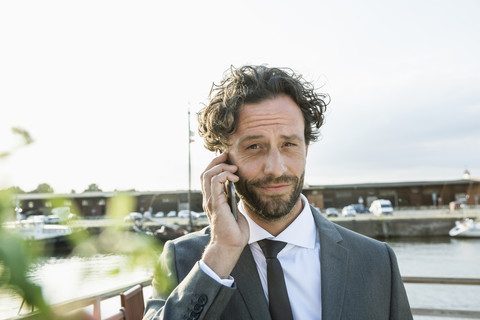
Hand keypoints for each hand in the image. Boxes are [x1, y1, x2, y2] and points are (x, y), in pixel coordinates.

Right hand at [200, 152, 249, 277]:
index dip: (215, 166)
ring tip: (234, 168)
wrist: (230, 246)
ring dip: (221, 167)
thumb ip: (233, 200)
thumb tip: (236, 190)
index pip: (208, 178)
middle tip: (228, 156)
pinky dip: (223, 176)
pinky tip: (234, 178)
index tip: (227, 159)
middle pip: (205, 173)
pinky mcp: (215, 204)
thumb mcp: (235, 211)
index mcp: (212, 200)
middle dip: (216, 161)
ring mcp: (210, 201)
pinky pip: (214, 183)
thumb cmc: (234, 233)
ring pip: (208, 175)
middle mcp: (208, 199)